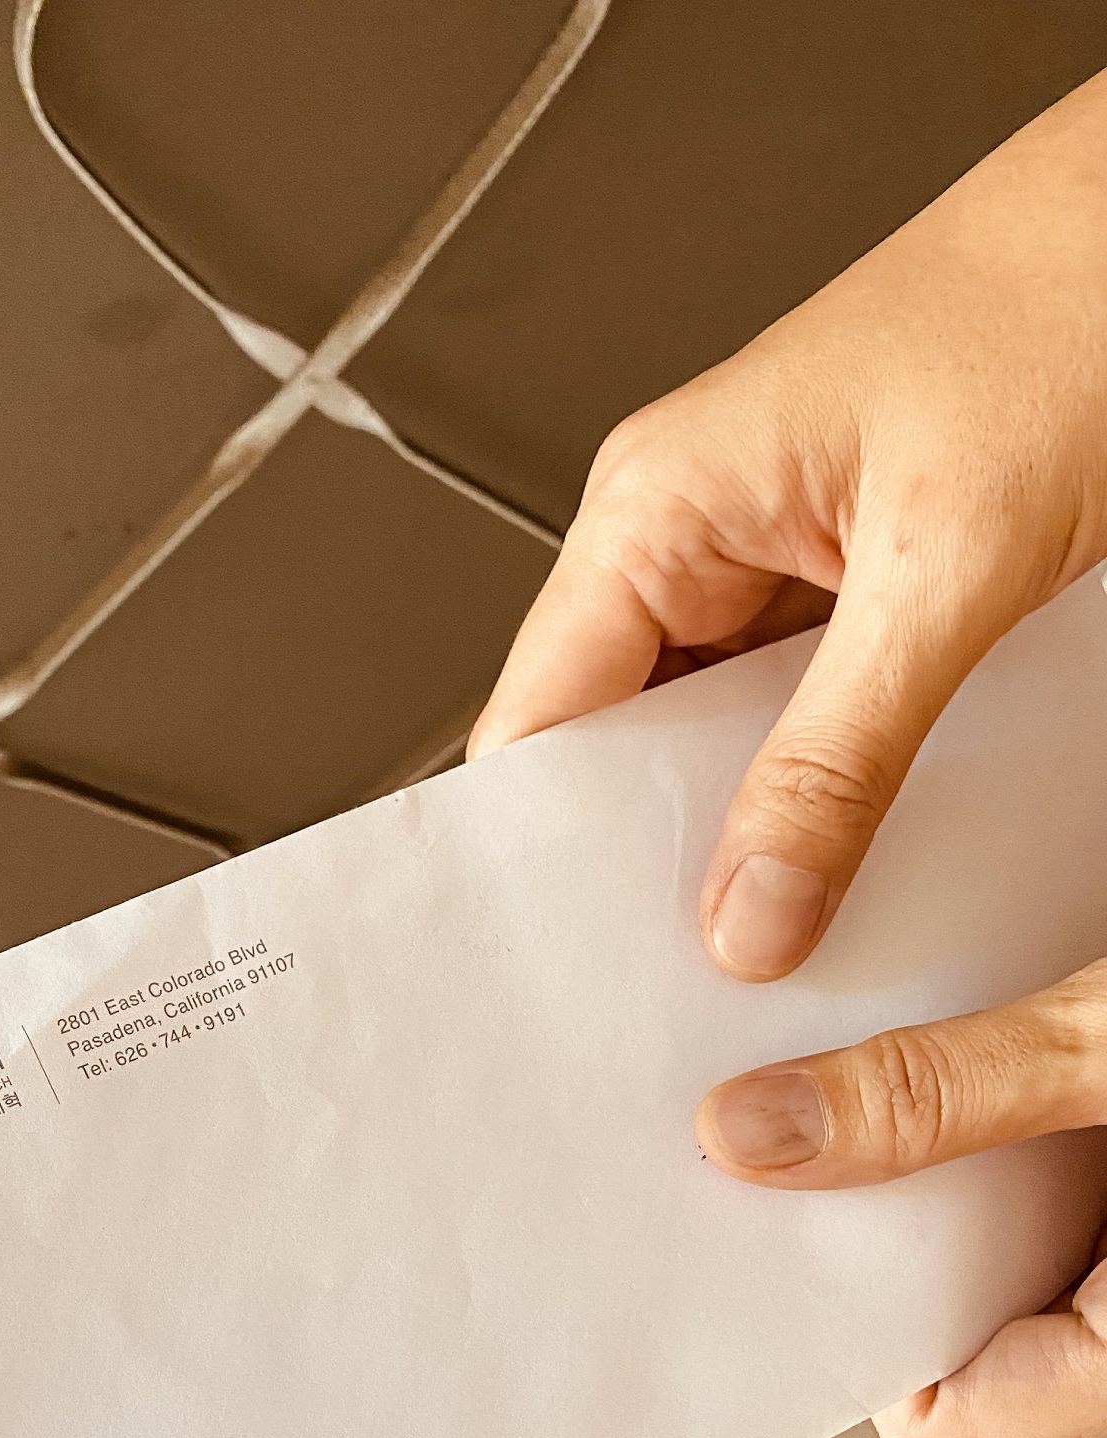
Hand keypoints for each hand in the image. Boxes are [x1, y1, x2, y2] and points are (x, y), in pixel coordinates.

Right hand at [471, 69, 1106, 1437]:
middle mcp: (687, 534)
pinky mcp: (837, 585)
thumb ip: (840, 759)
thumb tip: (749, 914)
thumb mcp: (951, 567)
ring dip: (734, 834)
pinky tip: (833, 857)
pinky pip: (783, 721)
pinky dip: (805, 793)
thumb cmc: (1065, 306)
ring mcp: (761, 562)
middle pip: (608, 752)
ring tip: (767, 931)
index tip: (564, 968)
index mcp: (655, 506)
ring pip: (700, 748)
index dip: (538, 857)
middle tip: (679, 983)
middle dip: (642, 866)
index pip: (533, 725)